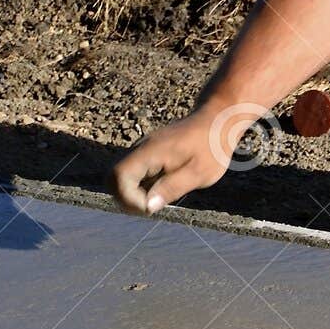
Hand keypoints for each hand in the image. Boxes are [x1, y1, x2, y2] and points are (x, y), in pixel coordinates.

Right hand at [108, 104, 252, 213]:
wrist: (217, 121)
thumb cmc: (212, 147)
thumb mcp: (199, 173)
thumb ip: (172, 188)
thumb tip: (148, 206)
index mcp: (149, 152)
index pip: (118, 177)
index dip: (128, 198)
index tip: (151, 207)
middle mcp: (140, 150)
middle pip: (112, 179)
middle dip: (127, 199)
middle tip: (154, 207)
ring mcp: (142, 152)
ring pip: (122, 179)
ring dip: (135, 194)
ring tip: (162, 198)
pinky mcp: (148, 156)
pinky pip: (135, 176)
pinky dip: (143, 188)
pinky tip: (165, 189)